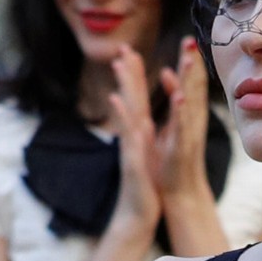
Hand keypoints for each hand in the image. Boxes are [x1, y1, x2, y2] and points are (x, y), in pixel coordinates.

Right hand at [108, 45, 161, 235]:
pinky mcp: (131, 158)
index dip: (134, 76)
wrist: (139, 212)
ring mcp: (130, 145)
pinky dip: (122, 117)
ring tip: (121, 64)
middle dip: (127, 73)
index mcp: (139, 132)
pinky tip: (117, 101)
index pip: (137, 99)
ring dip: (125, 87)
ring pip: (127, 111)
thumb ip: (139, 135)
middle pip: (129, 99)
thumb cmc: (144, 184)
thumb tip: (137, 119)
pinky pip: (127, 135)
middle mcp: (132, 135)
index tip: (131, 51)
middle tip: (122, 47)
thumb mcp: (144, 154)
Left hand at [153, 37, 212, 200]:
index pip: (191, 82)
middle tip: (190, 39)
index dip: (190, 61)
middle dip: (192, 62)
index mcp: (189, 114)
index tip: (188, 38)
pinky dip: (180, 110)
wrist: (181, 193)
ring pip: (190, 102)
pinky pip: (180, 126)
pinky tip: (179, 96)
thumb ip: (177, 104)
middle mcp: (193, 121)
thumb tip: (175, 83)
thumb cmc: (176, 161)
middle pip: (194, 86)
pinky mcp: (181, 148)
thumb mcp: (176, 128)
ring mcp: (188, 133)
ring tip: (188, 59)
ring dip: (189, 80)